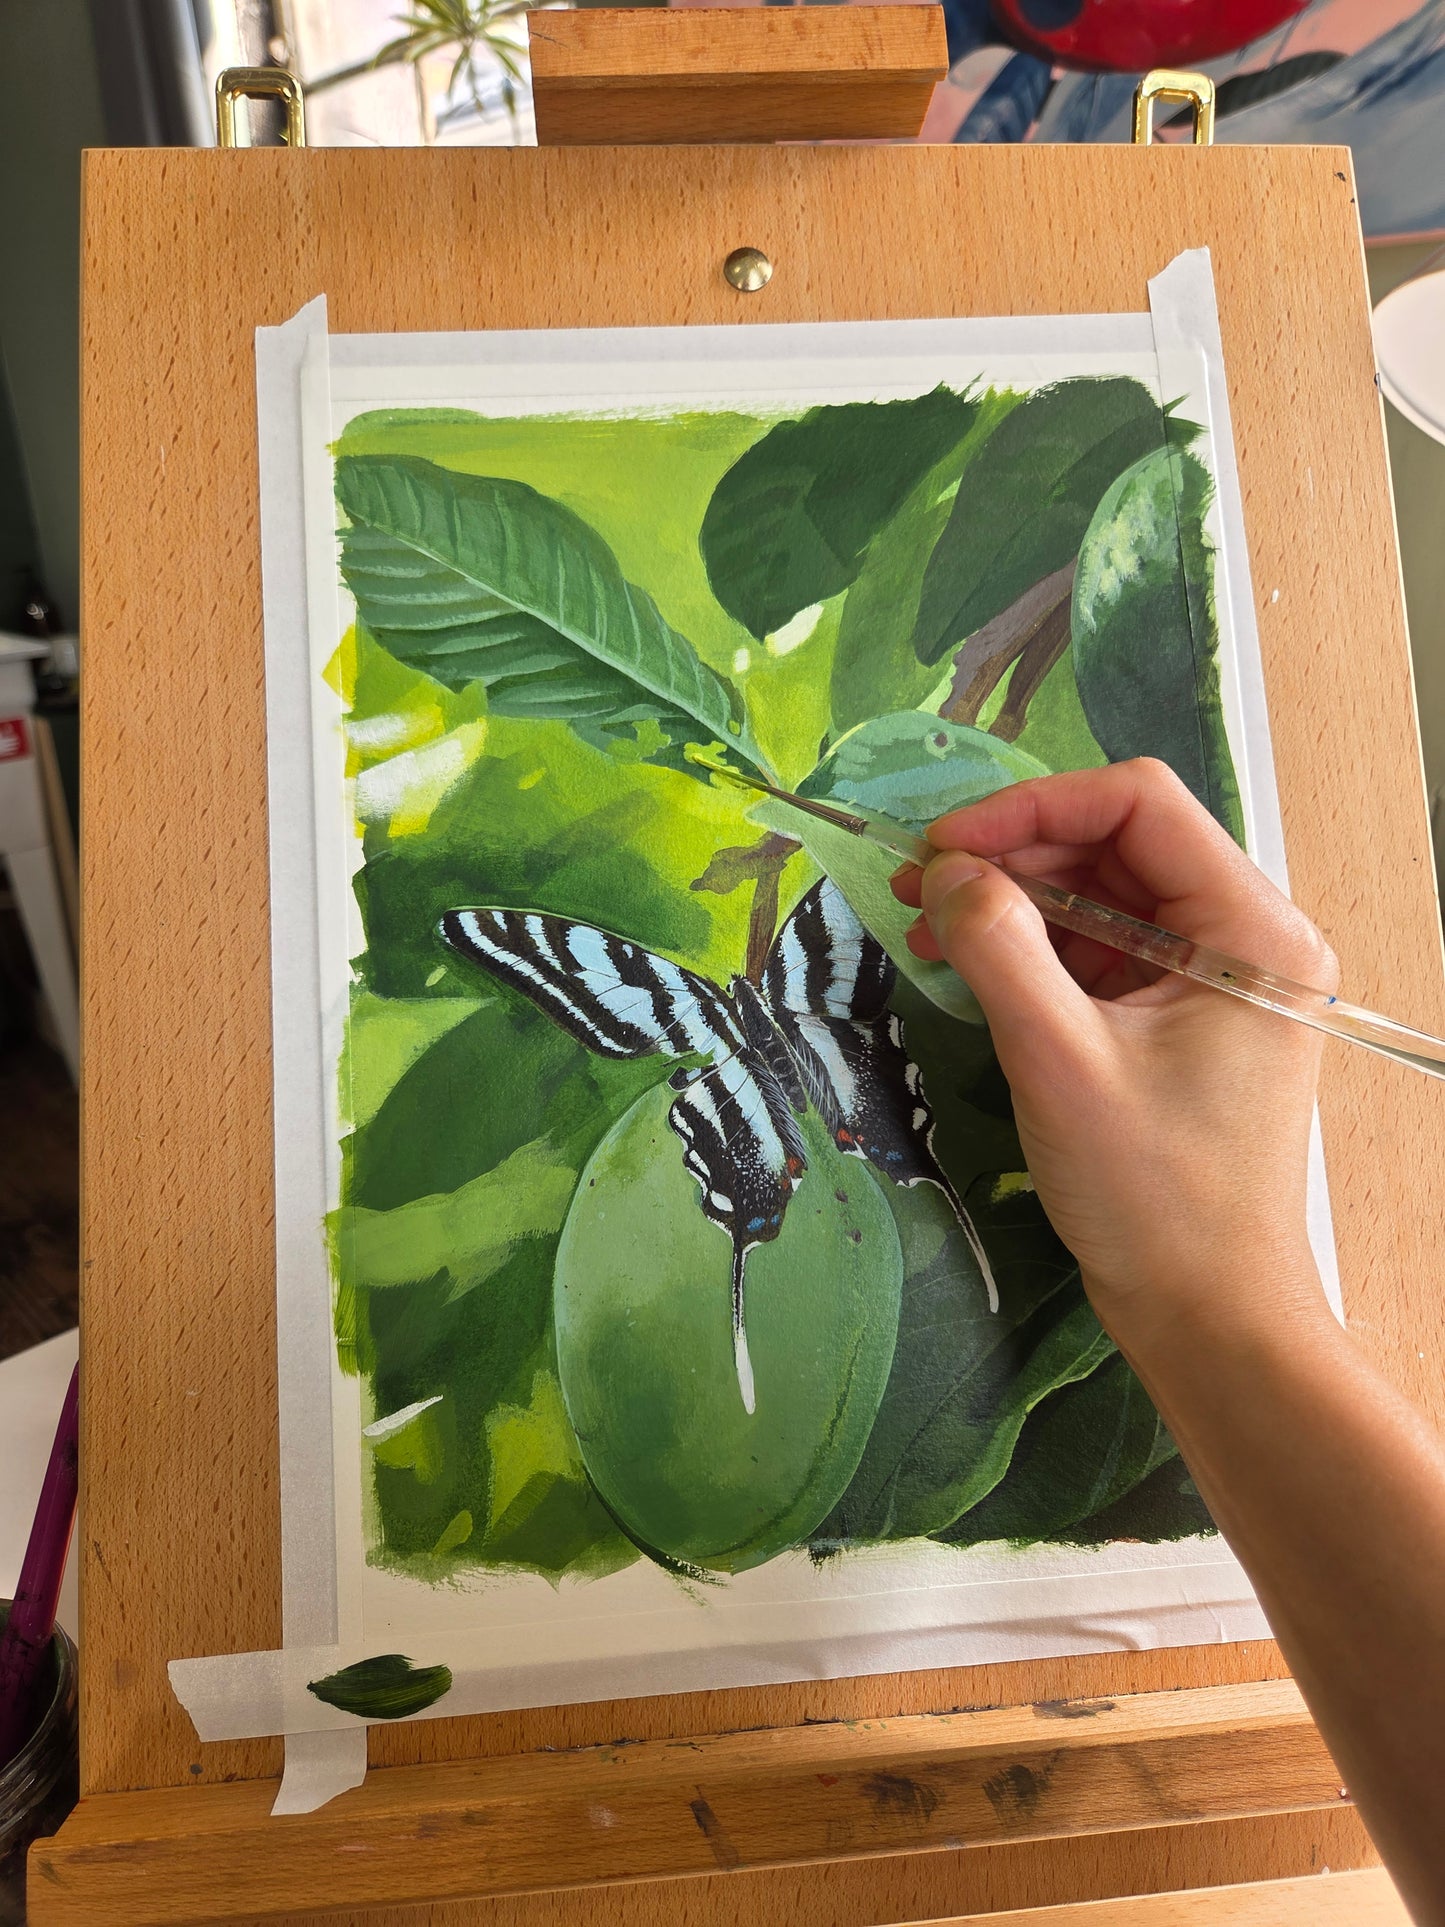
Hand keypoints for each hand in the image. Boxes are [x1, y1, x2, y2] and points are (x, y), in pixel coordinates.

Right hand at [892, 759, 1338, 1354]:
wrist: (1209, 1316)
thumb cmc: (1157, 1198)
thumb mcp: (1062, 1063)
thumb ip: (1000, 950)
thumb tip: (946, 873)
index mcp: (1250, 930)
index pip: (1141, 803)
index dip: (1032, 806)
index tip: (945, 846)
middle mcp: (1243, 938)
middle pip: (1116, 843)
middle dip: (1013, 855)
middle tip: (919, 887)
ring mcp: (1210, 979)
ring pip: (1100, 895)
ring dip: (1012, 902)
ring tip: (926, 925)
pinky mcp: (1176, 1020)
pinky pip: (1098, 951)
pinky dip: (1030, 950)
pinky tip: (964, 962)